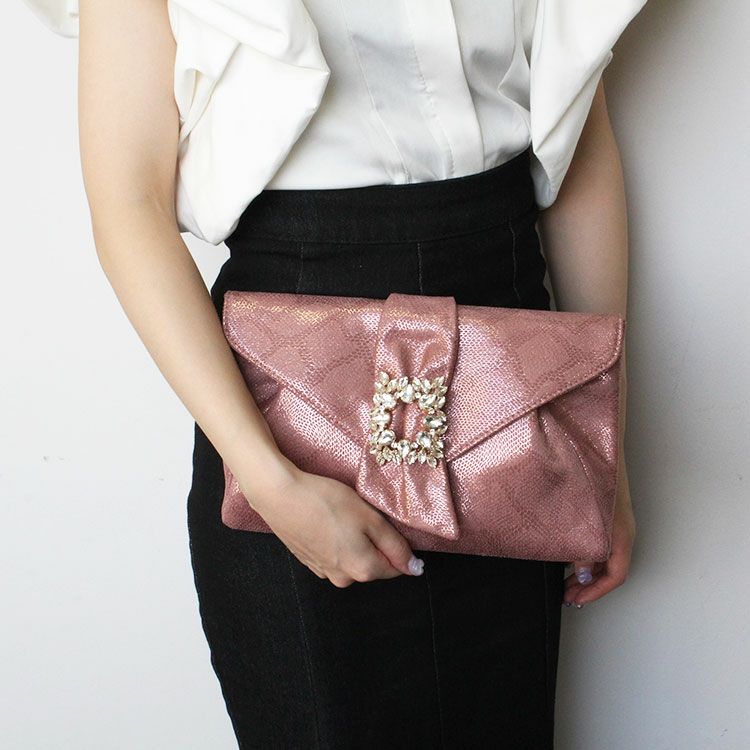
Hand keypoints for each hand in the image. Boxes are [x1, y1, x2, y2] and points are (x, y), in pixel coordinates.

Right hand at [240, 461, 424, 587]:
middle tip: (362, 514)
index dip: (397, 544)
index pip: (396, 567)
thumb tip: (415, 569)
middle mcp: (344, 578)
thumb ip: (395, 546)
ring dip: (355, 542)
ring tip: (342, 515)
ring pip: (353, 559)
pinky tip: (327, 521)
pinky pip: (334, 555)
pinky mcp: (309, 562)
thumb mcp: (370, 518)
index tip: (386, 523)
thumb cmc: (327, 501)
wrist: (280, 495)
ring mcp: (324, 572)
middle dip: (374, 543)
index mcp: (363, 570)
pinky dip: (336, 541)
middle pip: (374, 564)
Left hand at [564, 451, 635, 606]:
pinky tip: (570, 556)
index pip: (616, 575)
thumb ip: (584, 548)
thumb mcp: (586, 519)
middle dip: (590, 586)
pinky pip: (603, 543)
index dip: (596, 591)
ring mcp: (616, 521)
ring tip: (567, 581)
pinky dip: (588, 556)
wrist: (595, 444)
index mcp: (621, 533)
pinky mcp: (606, 512)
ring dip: (589, 573)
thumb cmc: (592, 476)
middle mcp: (622, 530)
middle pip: (612, 569)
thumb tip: (584, 573)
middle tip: (568, 595)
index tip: (575, 599)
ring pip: (607, 557)